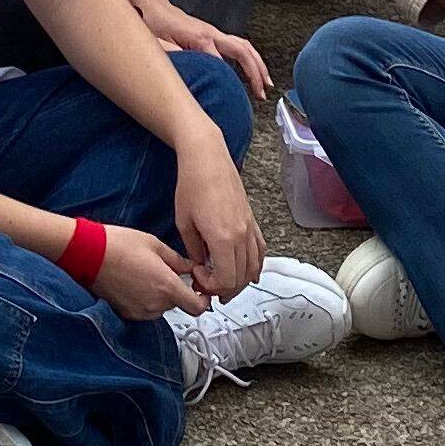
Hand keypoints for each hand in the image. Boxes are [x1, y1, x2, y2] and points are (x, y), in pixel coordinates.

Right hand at [80, 221, 212, 320]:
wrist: (88, 254)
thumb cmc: (118, 245)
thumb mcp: (155, 245)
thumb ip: (178, 260)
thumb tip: (189, 267)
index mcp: (167, 286)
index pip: (198, 308)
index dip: (203, 299)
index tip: (199, 287)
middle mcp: (155, 305)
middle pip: (179, 304)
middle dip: (177, 289)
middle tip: (166, 270)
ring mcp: (140, 311)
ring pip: (162, 307)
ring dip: (161, 294)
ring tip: (146, 272)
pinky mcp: (126, 313)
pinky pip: (146, 309)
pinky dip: (146, 299)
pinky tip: (135, 280)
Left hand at [139, 0, 273, 98]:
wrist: (154, 7)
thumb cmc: (155, 23)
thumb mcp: (160, 43)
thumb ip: (175, 57)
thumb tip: (188, 76)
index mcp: (200, 38)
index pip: (222, 64)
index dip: (229, 83)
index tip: (235, 99)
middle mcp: (212, 34)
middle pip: (243, 52)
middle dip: (255, 72)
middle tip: (262, 92)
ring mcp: (214, 33)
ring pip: (244, 47)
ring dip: (258, 64)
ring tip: (265, 83)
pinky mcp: (213, 34)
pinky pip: (239, 45)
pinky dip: (249, 58)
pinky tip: (252, 70)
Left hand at [173, 138, 265, 299]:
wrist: (207, 157)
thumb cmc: (192, 184)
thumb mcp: (184, 222)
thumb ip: (194, 251)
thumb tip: (201, 267)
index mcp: (222, 238)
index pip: (226, 280)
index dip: (212, 286)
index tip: (198, 276)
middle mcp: (241, 235)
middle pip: (241, 278)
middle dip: (225, 288)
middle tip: (209, 284)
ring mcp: (249, 227)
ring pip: (254, 266)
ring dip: (240, 280)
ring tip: (226, 283)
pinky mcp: (252, 219)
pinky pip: (260, 249)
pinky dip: (256, 265)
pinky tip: (250, 273)